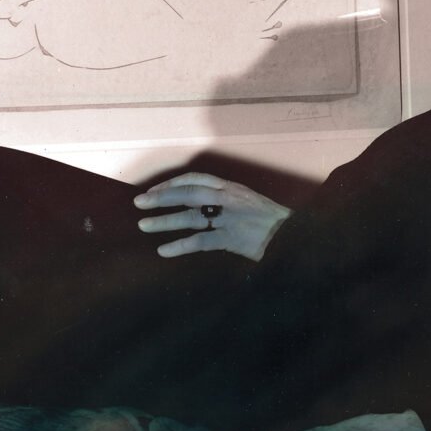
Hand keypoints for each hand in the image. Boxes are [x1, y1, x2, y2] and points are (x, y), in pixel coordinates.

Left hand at [134, 173, 291, 261]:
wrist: (291, 235)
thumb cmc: (269, 220)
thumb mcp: (247, 201)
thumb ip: (224, 199)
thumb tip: (197, 204)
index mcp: (231, 187)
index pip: (196, 179)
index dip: (172, 184)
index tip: (154, 191)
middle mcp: (227, 199)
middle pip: (188, 194)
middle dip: (162, 197)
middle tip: (139, 202)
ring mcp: (229, 219)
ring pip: (190, 217)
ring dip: (164, 221)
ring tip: (144, 225)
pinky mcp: (231, 239)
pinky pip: (201, 241)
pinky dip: (180, 246)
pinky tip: (164, 251)